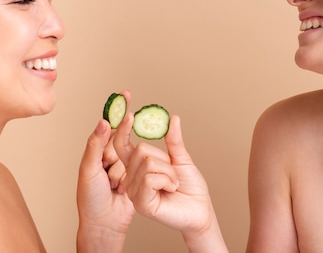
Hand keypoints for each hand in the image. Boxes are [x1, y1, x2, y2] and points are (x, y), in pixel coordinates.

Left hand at [76, 92, 134, 252]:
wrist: (104, 223)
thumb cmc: (90, 199)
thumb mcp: (88, 169)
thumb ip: (96, 144)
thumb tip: (103, 121)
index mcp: (96, 151)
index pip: (108, 126)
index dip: (118, 110)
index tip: (126, 94)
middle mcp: (109, 157)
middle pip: (122, 143)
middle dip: (115, 160)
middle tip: (112, 170)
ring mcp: (123, 167)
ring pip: (131, 158)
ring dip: (121, 174)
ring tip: (112, 189)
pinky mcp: (136, 177)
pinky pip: (139, 170)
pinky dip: (130, 180)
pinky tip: (121, 192)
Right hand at [114, 112, 227, 252]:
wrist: (200, 208)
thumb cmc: (190, 187)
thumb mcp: (180, 158)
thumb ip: (173, 139)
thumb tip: (172, 118)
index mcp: (136, 167)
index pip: (122, 145)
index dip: (123, 130)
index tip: (129, 114)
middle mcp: (131, 179)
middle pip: (141, 150)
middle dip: (165, 160)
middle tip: (172, 175)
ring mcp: (134, 192)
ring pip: (147, 164)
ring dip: (169, 173)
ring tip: (173, 184)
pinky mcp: (141, 203)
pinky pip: (149, 179)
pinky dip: (167, 180)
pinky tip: (170, 190)